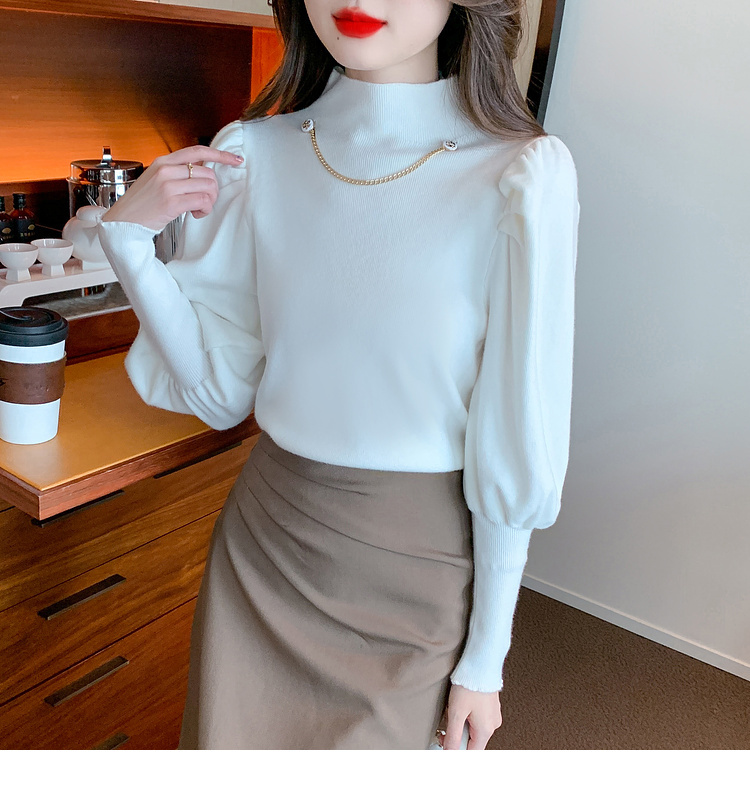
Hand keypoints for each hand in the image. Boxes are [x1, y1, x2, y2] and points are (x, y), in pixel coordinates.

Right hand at [100, 145, 243, 231]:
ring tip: (198, 209)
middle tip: (205, 201)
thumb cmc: (143, 205)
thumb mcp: (157, 180)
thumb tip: (204, 172)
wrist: (124, 222)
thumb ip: (177, 173)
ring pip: (208, 186)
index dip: (220, 155)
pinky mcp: (171, 202)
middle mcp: (165, 169)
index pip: (198, 150)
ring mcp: (168, 185)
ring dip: (209, 201)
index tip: (236, 160)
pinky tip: (195, 214)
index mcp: (163, 161)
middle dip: (213, 189)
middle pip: (208, 172)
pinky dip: (204, 209)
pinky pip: (202, 201)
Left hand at [441, 684, 502, 749]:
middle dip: (457, 735)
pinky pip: (478, 718)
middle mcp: (492, 725)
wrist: (481, 663)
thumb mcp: (456, 712)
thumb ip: (453, 736)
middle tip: (446, 725)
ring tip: (455, 709)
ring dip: (462, 724)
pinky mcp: (491, 706)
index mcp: (485, 730)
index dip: (456, 750)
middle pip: (472, 741)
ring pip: (474, 729)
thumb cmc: (470, 684)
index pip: (471, 752)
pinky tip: (462, 704)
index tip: (445, 743)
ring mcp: (493, 715)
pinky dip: (468, 716)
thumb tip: (449, 752)